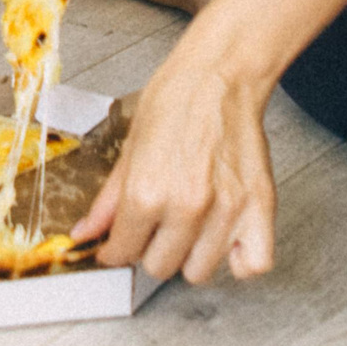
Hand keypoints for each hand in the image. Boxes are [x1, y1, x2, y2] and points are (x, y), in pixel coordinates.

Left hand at [79, 33, 278, 283]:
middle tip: (154, 226)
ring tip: (188, 227)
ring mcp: (227, 211)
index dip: (115, 248)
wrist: (218, 74)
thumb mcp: (129, 147)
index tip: (118, 244)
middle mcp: (187, 208)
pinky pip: (252, 265)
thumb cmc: (176, 100)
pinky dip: (238, 258)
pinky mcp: (260, 208)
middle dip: (150, 249)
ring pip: (200, 271)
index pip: (123, 251)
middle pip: (159, 267)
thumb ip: (108, 200)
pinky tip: (223, 238)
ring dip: (190, 254)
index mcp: (147, 192)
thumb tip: (86, 233)